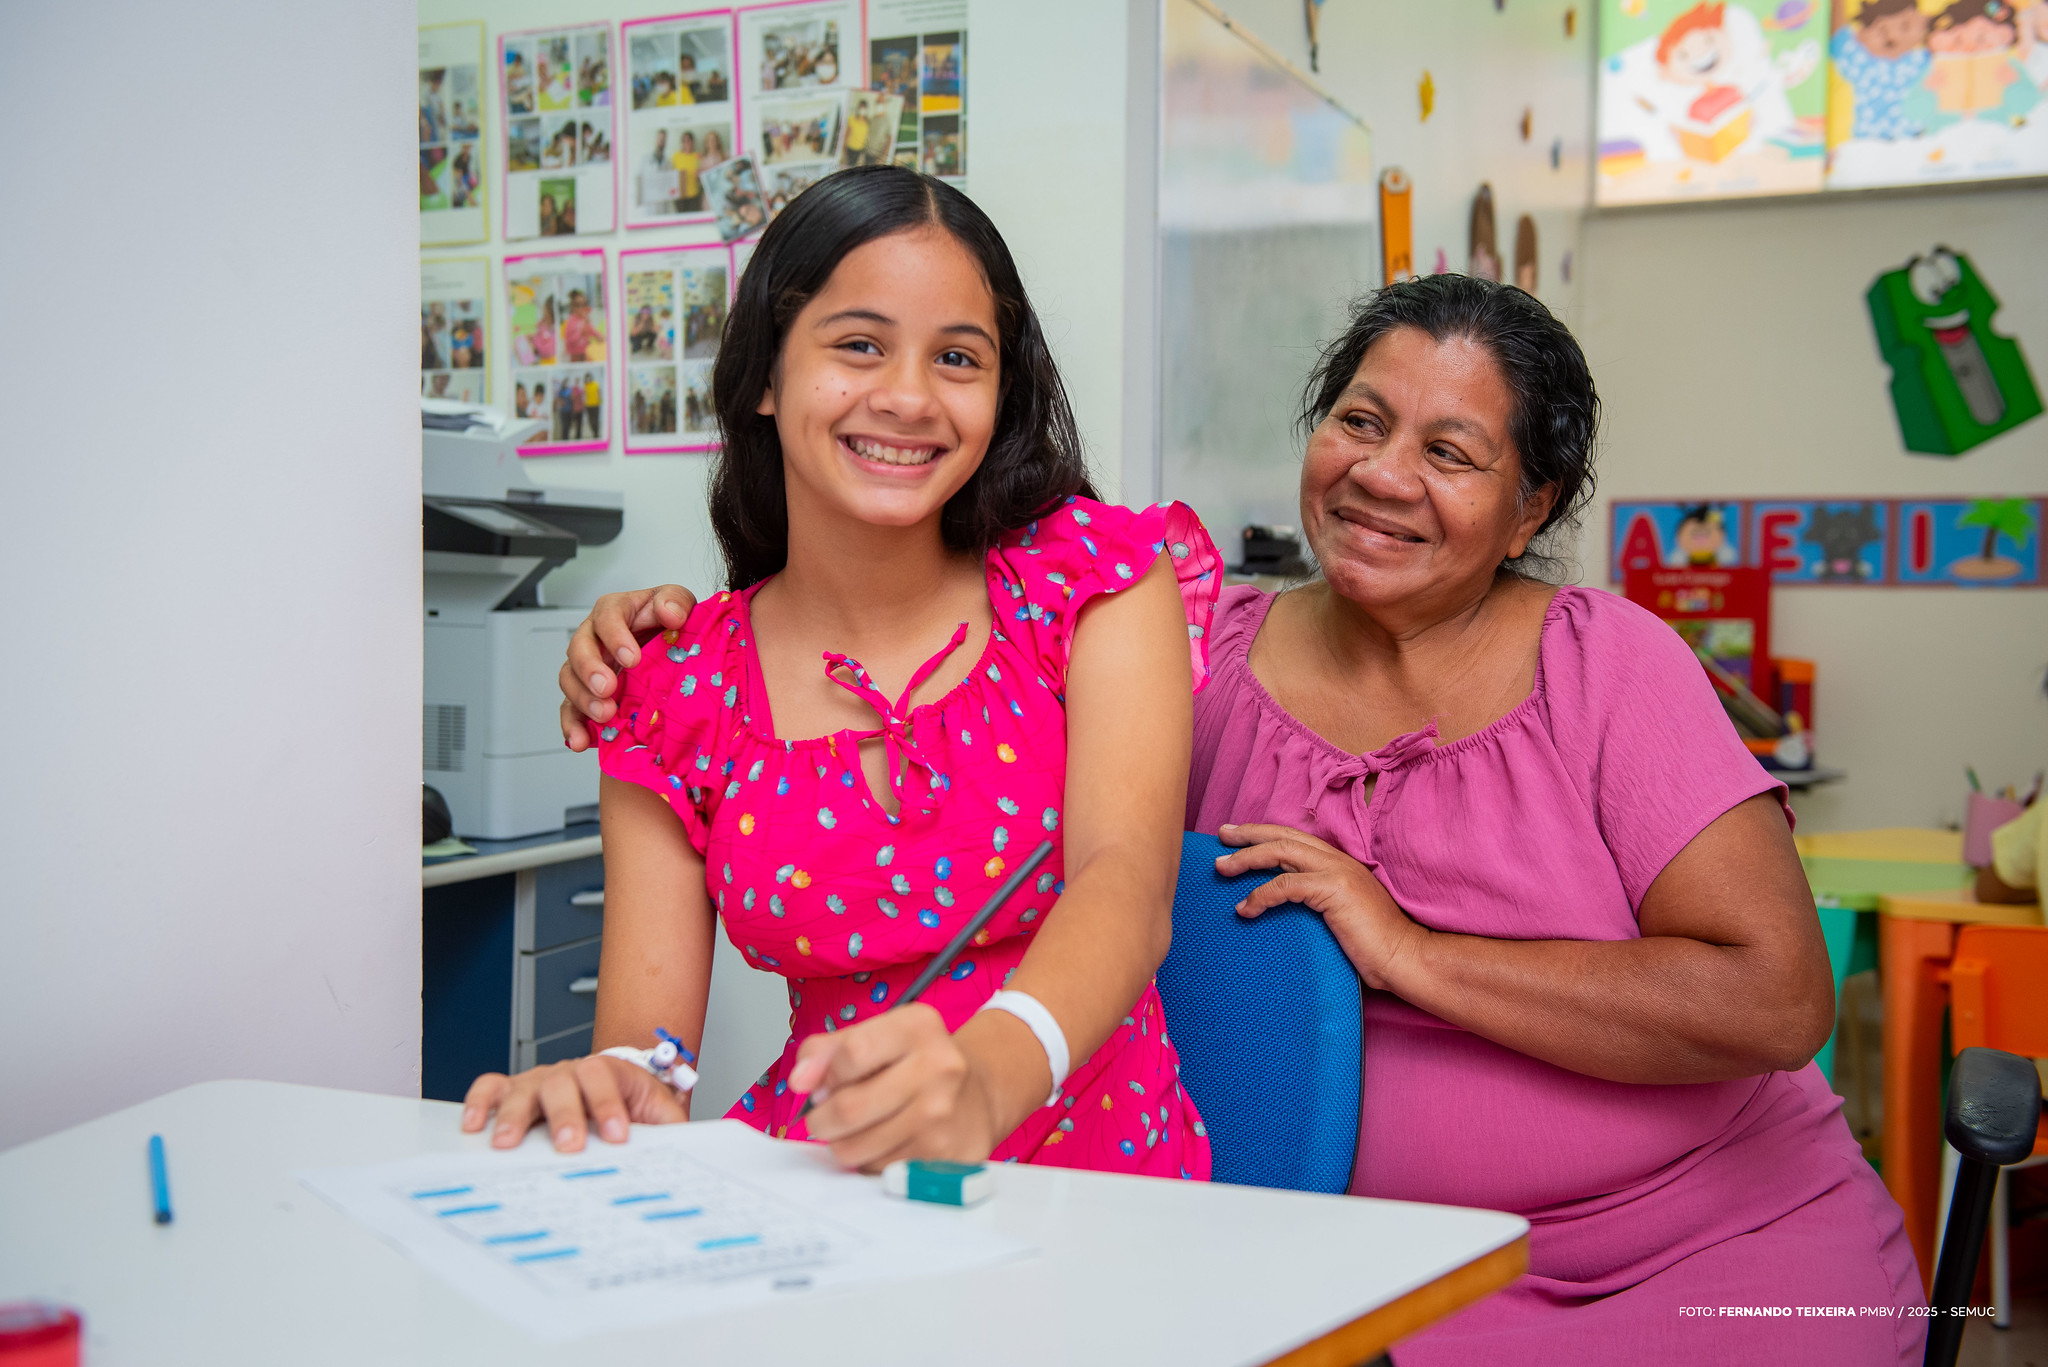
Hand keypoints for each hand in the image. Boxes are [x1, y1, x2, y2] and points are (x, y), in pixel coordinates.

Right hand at [462, 1056, 688, 1151]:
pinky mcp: (515, 1092)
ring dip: (516, 1114)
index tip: (617, 1136)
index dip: (609, 1105)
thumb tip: (685, 1151)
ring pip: (525, 1087)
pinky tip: (474, 1125)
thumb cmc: (634, 1105)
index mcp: (610, 1073)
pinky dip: (480, 1102)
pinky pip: (492, 1088)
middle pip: (563, 1082)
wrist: (616, 1088)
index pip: (606, 1078)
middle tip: (567, 1146)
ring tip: (508, 1144)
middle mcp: (572, 1073)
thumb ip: (670, 1127)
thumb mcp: (660, 1113)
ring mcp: (541, 1081)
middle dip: (566, 1115)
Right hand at [558, 585, 698, 749]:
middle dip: (590, 670)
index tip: (632, 659)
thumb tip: (671, 613)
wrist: (671, 647)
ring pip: (570, 680)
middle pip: (579, 649)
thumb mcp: (678, 603)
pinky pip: (571, 710)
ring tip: (603, 715)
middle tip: (607, 689)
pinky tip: (582, 740)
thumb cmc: (669, 622)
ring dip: (583, 700)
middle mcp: (595, 638)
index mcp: (615, 611)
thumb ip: (675, 601)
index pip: (606, 617)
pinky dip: (574, 726)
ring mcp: (588, 667)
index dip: (615, 637)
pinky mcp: (588, 694)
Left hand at [788, 1004, 1001, 1172]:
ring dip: (843, 1144)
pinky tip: (884, 1144)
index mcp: (918, 1027)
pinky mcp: (946, 1157)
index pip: (851, 1053)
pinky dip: (870, 1162)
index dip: (824, 1074)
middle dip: (821, 1119)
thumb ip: (826, 1050)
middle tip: (823, 1117)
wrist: (979, 1095)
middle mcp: (939, 1068)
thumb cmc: (915, 1064)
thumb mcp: (876, 1036)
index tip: (823, 1082)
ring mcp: (944, 1116)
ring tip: (855, 1131)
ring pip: (858, 1148)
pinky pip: (879, 1171)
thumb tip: (800, 1081)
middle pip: (849, 1107)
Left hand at [1215, 822, 1429, 991]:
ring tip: (1221, 868)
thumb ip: (1316, 900)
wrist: (1404, 957)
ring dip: (1246, 859)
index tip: (1238, 837)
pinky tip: (1244, 909)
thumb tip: (1282, 903)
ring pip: (1280, 852)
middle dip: (1248, 834)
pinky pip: (1285, 886)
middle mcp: (1337, 860)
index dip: (1265, 833)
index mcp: (1340, 863)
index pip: (1295, 838)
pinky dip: (1260, 896)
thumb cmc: (1373, 945)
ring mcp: (1336, 872)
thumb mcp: (1340, 914)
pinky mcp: (1334, 890)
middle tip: (1221, 835)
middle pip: (1284, 835)